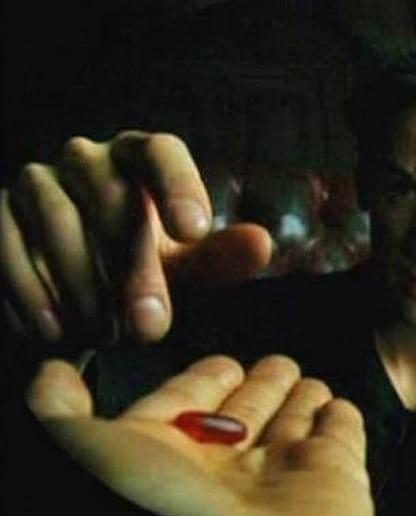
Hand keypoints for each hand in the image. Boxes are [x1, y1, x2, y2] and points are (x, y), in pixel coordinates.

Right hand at [0, 132, 272, 344]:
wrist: (70, 302)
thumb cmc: (138, 275)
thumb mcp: (183, 271)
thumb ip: (218, 259)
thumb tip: (261, 243)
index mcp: (141, 160)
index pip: (162, 153)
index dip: (179, 186)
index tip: (194, 231)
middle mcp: (88, 159)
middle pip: (112, 196)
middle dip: (134, 267)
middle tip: (151, 326)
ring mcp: (37, 182)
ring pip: (59, 222)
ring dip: (86, 287)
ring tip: (107, 334)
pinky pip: (10, 247)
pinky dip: (35, 293)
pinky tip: (56, 330)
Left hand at [27, 354, 373, 515]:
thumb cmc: (150, 507)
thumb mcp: (83, 448)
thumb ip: (61, 411)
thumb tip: (52, 374)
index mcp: (166, 461)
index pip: (188, 408)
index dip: (203, 382)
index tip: (221, 362)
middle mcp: (223, 470)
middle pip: (245, 416)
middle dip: (259, 387)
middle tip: (275, 362)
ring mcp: (280, 475)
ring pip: (292, 426)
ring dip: (300, 399)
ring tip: (306, 378)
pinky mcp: (334, 477)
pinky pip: (342, 438)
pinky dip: (343, 420)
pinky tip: (338, 404)